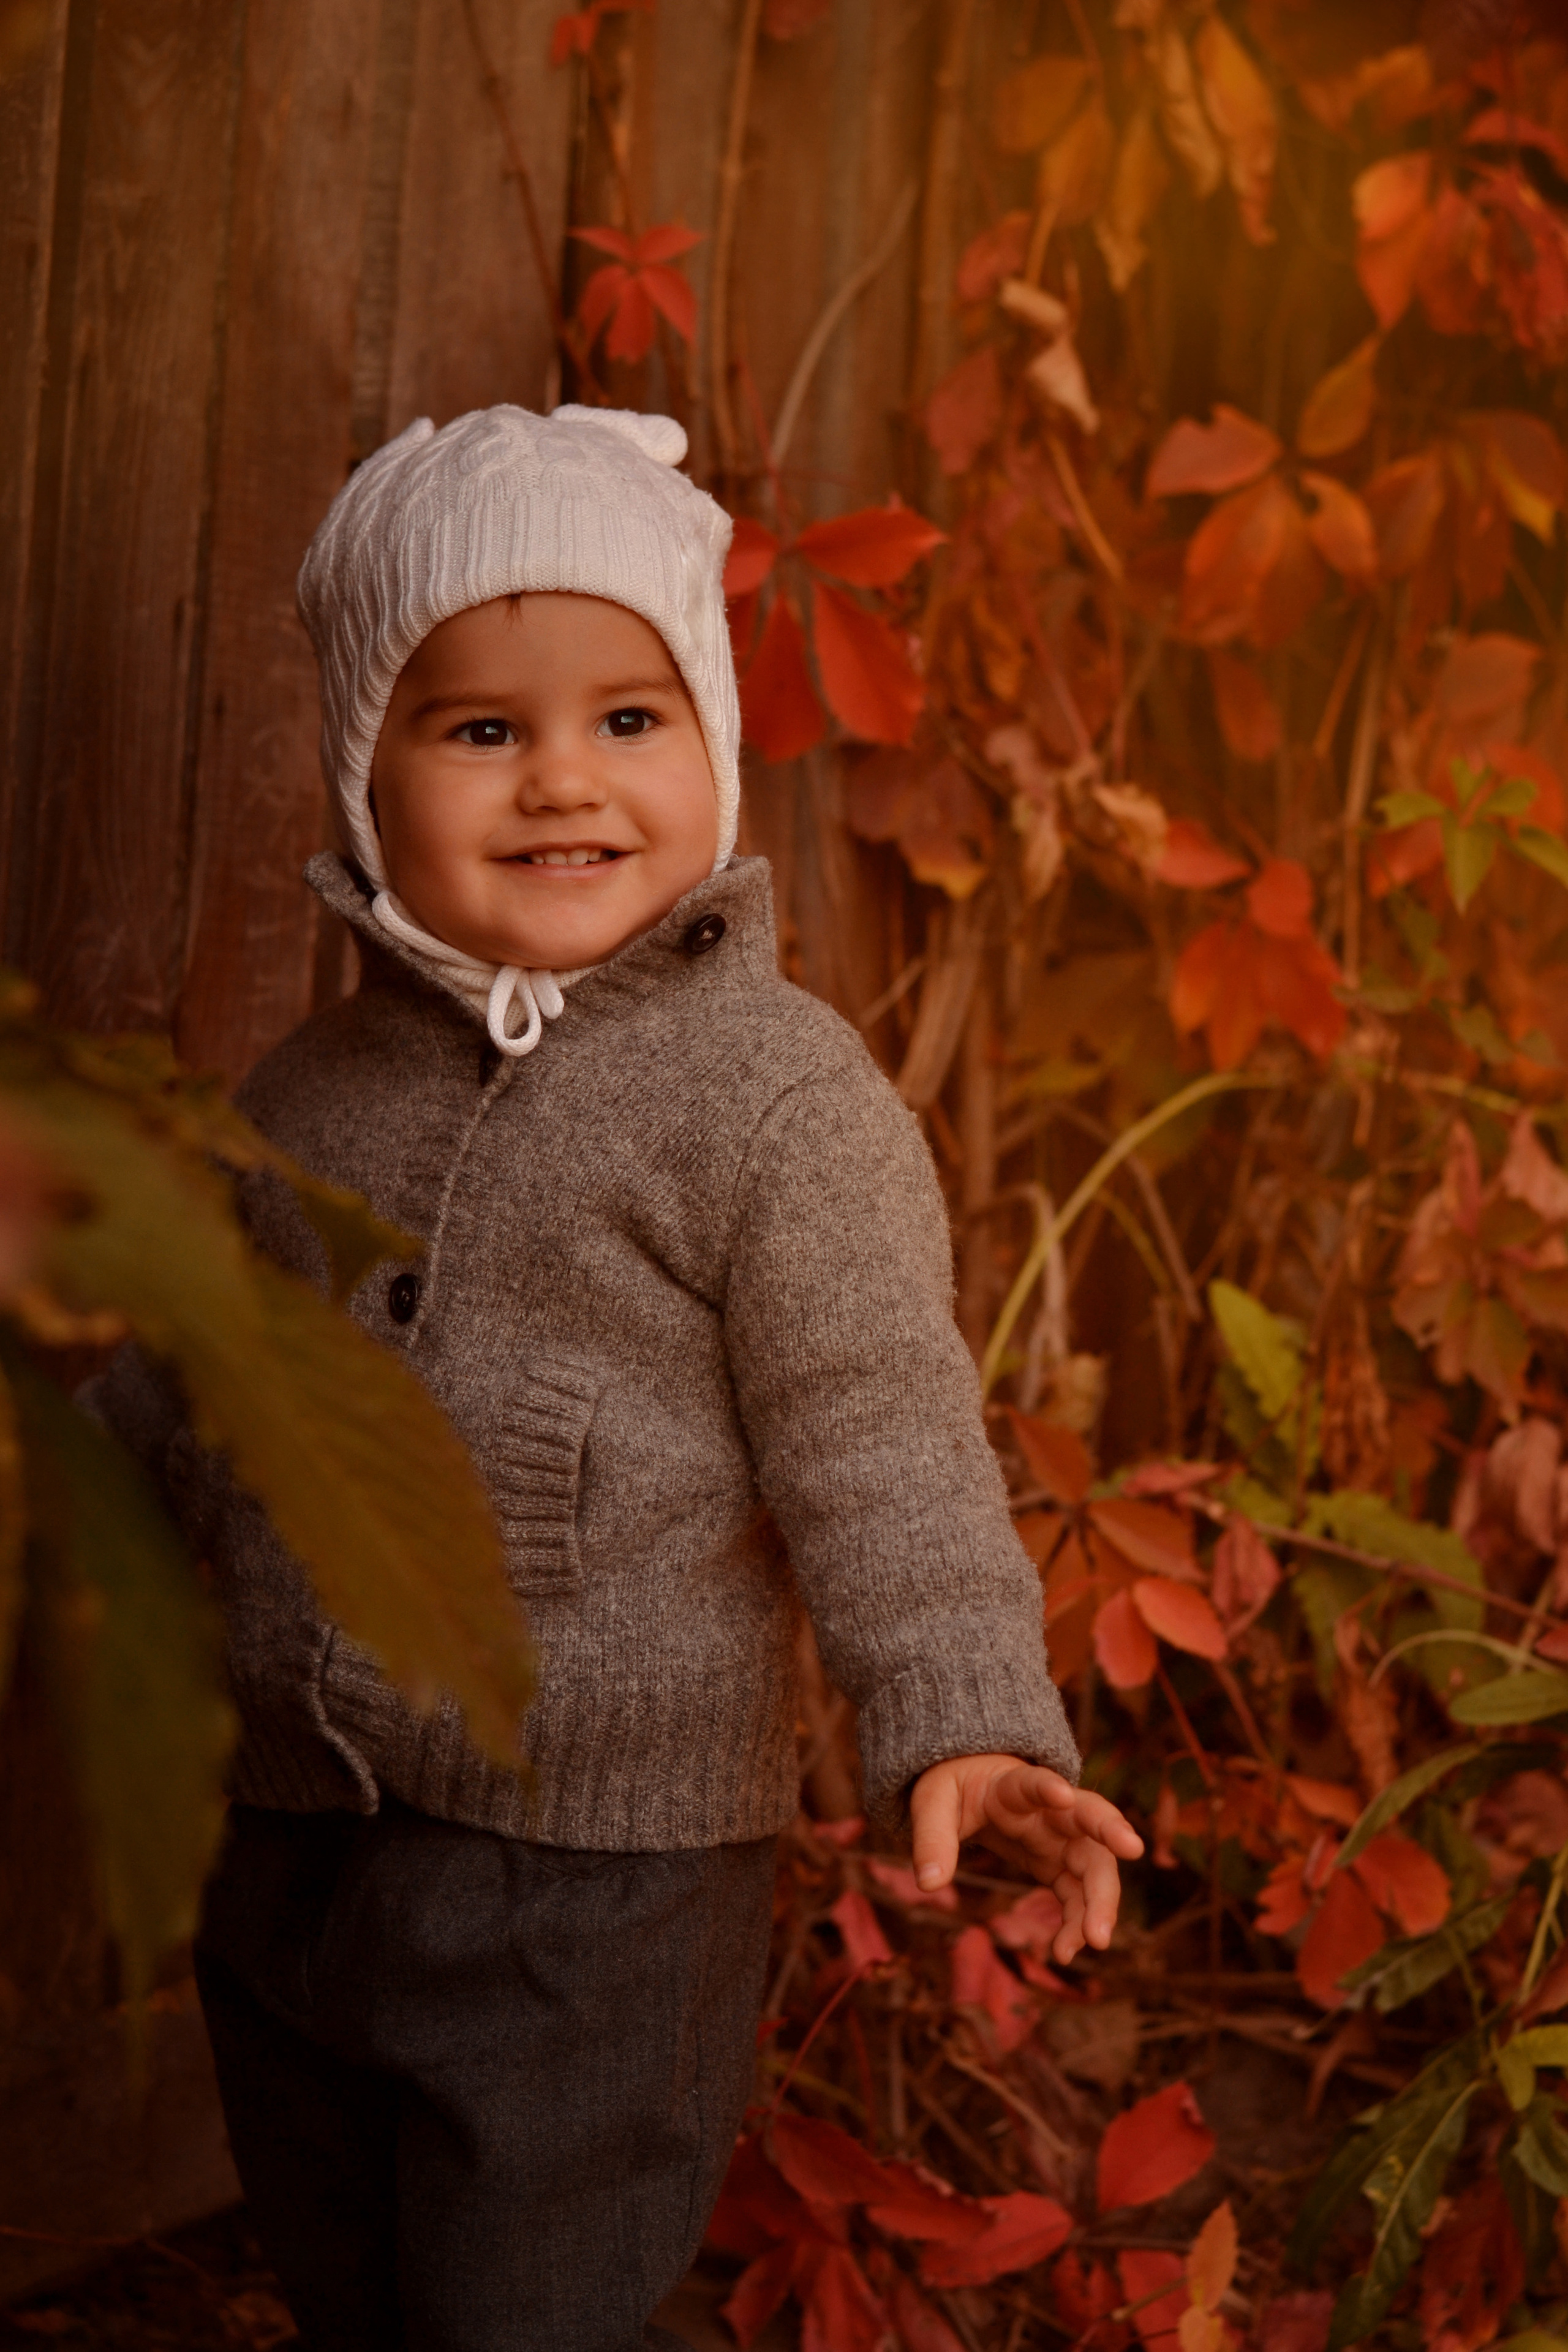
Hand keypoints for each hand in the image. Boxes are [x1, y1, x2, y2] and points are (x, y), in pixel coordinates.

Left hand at [909, 1753, 1143, 1963]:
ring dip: (1100, 1898)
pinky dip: (1077, 1922)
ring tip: (1094, 1942)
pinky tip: (1065, 1951)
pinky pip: (1077, 1894)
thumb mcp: (933, 1803)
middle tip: (1133, 1851)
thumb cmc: (954, 1788)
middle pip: (1089, 1815)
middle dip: (1110, 1832)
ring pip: (1094, 1862)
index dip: (1046, 1787)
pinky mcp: (1059, 1864)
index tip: (1061, 1795)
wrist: (973, 1785)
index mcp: (1012, 1784)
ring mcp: (1060, 1837)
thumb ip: (931, 1838)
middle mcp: (1048, 1809)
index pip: (1032, 1781)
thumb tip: (928, 1884)